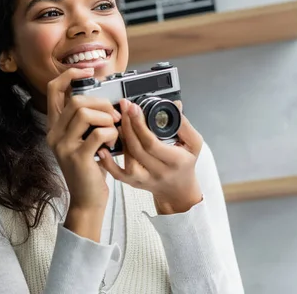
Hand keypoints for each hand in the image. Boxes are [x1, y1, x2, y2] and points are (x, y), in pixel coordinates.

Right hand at [46, 68, 120, 239]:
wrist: (87, 199)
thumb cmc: (90, 167)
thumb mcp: (84, 139)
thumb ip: (86, 119)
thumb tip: (102, 95)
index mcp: (55, 126)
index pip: (54, 89)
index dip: (70, 75)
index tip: (88, 70)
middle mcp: (54, 133)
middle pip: (75, 100)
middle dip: (101, 103)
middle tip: (114, 115)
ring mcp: (63, 145)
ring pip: (84, 112)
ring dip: (106, 117)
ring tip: (115, 129)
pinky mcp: (77, 157)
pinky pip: (98, 132)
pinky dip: (111, 133)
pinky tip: (114, 143)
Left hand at [98, 99, 203, 214]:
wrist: (179, 190)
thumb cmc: (185, 164)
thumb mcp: (194, 144)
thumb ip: (184, 125)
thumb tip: (175, 105)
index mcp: (174, 161)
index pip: (152, 143)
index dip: (140, 125)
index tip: (134, 108)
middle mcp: (158, 172)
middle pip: (137, 149)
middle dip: (128, 126)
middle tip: (123, 108)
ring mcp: (144, 179)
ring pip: (128, 161)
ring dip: (120, 140)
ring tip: (117, 122)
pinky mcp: (133, 183)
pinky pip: (118, 175)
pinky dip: (108, 163)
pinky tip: (102, 149)